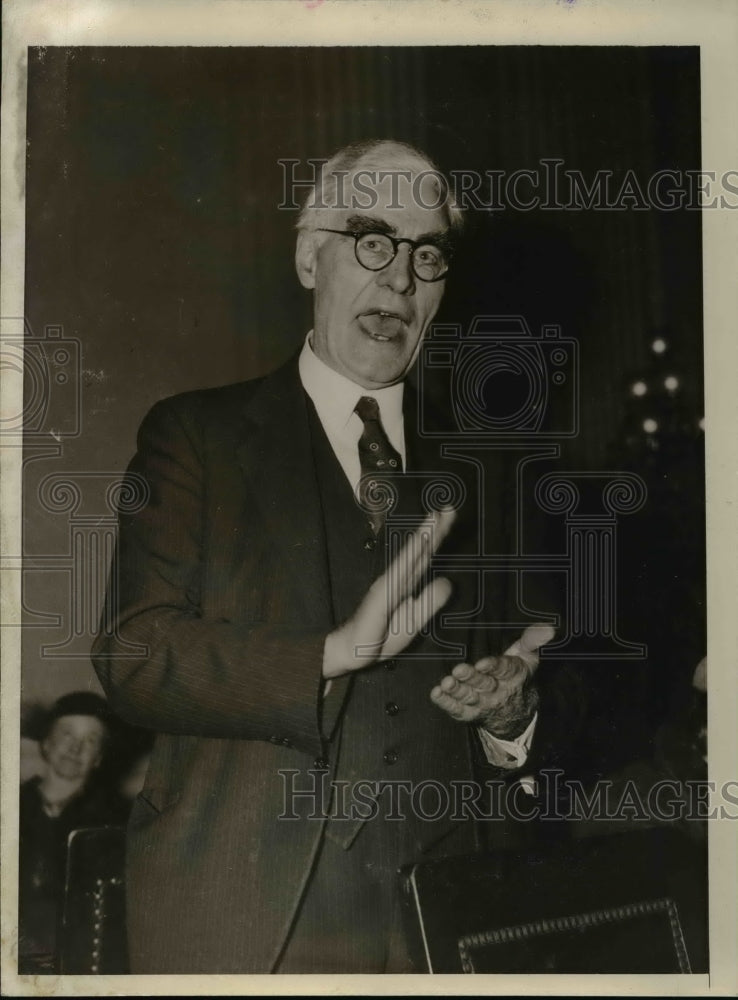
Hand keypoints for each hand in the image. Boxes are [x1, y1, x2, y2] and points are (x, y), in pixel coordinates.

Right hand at [323, 509, 455, 678]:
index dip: (438, 537)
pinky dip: (411, 553)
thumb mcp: (415, 620)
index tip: (449, 517)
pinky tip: (421, 540)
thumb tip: (447, 580)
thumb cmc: (381, 637)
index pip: (426, 557)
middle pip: (422, 550)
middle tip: (450, 507)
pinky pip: (401, 570)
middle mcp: (399, 578)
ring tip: (437, 516)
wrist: (354, 652)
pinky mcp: (383, 592)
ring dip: (425, 535)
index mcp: (407, 584)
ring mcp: (390, 583)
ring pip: (412, 555)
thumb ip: (431, 601)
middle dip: (436, 528)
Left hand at [430, 624, 554, 737]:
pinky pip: (457, 710)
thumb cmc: (517, 674)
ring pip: (469, 697)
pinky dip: (446, 703)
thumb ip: (532, 640)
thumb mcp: (527, 655)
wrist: (516, 711)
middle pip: (484, 684)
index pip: (504, 670)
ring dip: (457, 691)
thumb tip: (547, 628)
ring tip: (446, 682)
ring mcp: (483, 704)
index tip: (482, 663)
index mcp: (514, 676)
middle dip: (471, 678)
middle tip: (458, 670)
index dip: (493, 667)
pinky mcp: (469, 713)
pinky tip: (436, 694)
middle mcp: (498, 692)